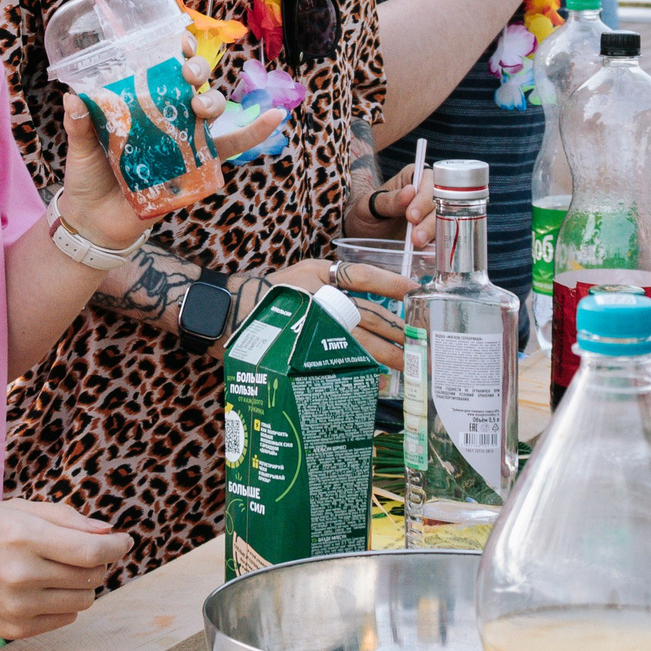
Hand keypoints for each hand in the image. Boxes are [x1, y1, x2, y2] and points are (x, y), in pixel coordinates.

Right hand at [0, 499, 132, 640]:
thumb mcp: (16, 510)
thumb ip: (65, 518)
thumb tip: (106, 531)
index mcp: (25, 537)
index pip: (91, 550)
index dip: (116, 546)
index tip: (125, 541)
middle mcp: (23, 575)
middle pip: (91, 576)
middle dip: (100, 562)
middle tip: (89, 551)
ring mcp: (18, 607)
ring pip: (83, 600)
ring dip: (85, 584)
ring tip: (65, 570)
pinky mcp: (14, 630)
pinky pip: (64, 619)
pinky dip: (66, 603)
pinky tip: (47, 589)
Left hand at [55, 53, 278, 250]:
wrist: (93, 222)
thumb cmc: (88, 178)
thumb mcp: (80, 146)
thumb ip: (79, 123)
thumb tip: (73, 96)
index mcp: (141, 102)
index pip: (164, 66)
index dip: (177, 48)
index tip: (178, 40)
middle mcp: (167, 114)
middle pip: (193, 82)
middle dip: (197, 71)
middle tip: (186, 75)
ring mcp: (185, 137)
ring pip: (211, 108)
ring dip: (212, 100)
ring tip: (201, 107)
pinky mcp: (197, 164)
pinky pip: (231, 146)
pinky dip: (255, 132)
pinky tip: (275, 116)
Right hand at [269, 258, 416, 368]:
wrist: (228, 311)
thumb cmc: (272, 294)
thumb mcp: (303, 274)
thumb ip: (334, 282)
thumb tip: (375, 299)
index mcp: (318, 273)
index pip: (363, 275)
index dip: (392, 283)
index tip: (416, 291)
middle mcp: (315, 296)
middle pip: (367, 313)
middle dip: (397, 329)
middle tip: (422, 340)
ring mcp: (309, 324)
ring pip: (358, 340)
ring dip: (387, 352)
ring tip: (409, 362)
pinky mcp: (301, 348)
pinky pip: (337, 360)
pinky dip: (360, 368)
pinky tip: (376, 376)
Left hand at [350, 163, 438, 249]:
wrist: (364, 236)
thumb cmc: (366, 213)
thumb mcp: (370, 205)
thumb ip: (389, 200)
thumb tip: (410, 191)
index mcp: (412, 178)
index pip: (428, 182)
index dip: (424, 198)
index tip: (411, 216)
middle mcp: (426, 194)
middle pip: (439, 203)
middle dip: (428, 221)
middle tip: (415, 236)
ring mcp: (431, 215)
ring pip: (443, 221)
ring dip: (432, 234)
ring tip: (417, 243)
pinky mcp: (433, 233)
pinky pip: (440, 238)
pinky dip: (435, 246)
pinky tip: (427, 253)